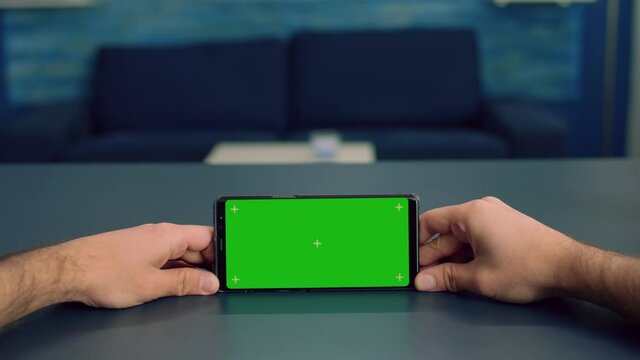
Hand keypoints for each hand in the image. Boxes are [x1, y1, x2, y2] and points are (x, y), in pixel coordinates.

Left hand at [57, 223, 218, 307]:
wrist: (68, 270)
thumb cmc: (104, 272)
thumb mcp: (153, 285)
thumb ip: (185, 284)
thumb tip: (209, 283)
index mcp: (169, 235)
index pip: (208, 237)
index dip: (222, 252)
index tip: (229, 268)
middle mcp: (160, 233)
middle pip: (195, 245)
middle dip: (207, 264)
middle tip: (214, 284)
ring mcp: (147, 241)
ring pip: (179, 252)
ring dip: (189, 269)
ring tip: (194, 287)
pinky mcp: (137, 250)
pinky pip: (164, 256)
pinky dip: (173, 269)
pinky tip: (171, 284)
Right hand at [415, 197, 576, 302]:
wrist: (569, 267)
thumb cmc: (530, 266)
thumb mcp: (479, 278)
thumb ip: (446, 278)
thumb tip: (424, 282)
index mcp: (471, 213)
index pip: (431, 221)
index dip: (417, 242)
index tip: (410, 259)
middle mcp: (482, 210)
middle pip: (446, 233)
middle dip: (435, 257)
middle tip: (426, 279)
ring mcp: (495, 218)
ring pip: (462, 239)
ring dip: (453, 259)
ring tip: (446, 281)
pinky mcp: (505, 228)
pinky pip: (476, 239)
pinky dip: (468, 256)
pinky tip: (466, 275)